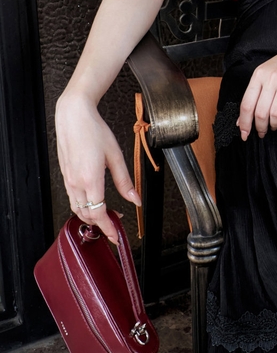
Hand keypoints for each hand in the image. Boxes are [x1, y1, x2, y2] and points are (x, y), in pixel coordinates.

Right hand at [55, 91, 141, 242]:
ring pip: (77, 208)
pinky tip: (94, 201)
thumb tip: (135, 199)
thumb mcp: (116, 155)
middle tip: (115, 225)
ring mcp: (68, 179)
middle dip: (100, 224)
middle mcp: (76, 182)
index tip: (115, 236)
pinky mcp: (65, 175)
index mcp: (90, 179)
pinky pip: (73, 198)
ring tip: (106, 215)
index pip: (98, 214)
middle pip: (86, 215)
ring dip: (91, 216)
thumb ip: (125, 181)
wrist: (73, 116)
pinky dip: (83, 206)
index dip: (107, 228)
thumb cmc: (94, 131)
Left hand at [237, 25, 276, 139]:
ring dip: (274, 125)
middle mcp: (270, 78)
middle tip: (263, 133)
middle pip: (260, 112)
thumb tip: (240, 121)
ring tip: (275, 126)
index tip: (245, 135)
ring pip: (275, 114)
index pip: (246, 104)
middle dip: (260, 128)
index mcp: (258, 75)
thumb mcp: (264, 74)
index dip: (244, 123)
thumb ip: (252, 95)